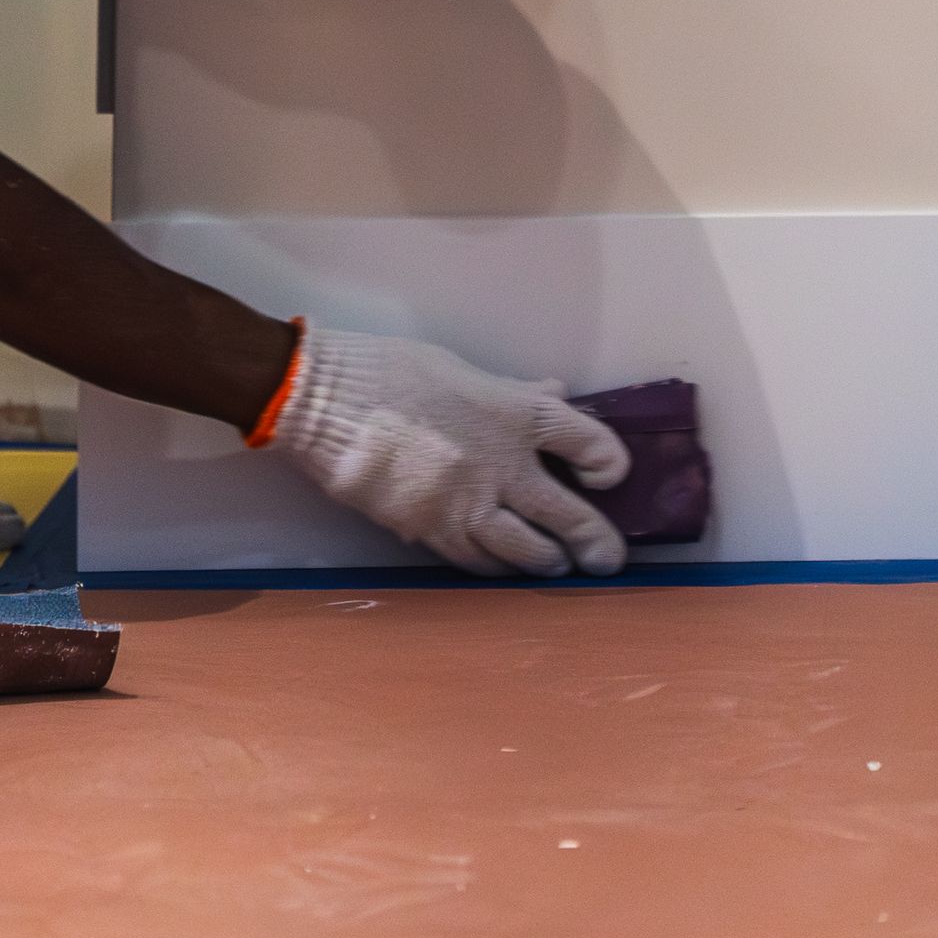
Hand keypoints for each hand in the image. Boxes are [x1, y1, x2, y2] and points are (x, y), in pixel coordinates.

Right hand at [269, 325, 630, 576]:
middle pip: (568, 516)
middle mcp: (504, 466)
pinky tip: (501, 568)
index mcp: (517, 414)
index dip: (610, 462)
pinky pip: (474, 561)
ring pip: (524, 553)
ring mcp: (467, 505)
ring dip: (547, 562)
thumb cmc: (395, 371)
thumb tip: (554, 391)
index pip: (588, 442)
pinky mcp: (430, 531)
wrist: (327, 402)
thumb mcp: (463, 369)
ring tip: (555, 565)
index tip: (609, 474)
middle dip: (595, 542)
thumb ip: (513, 392)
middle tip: (606, 559)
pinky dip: (495, 568)